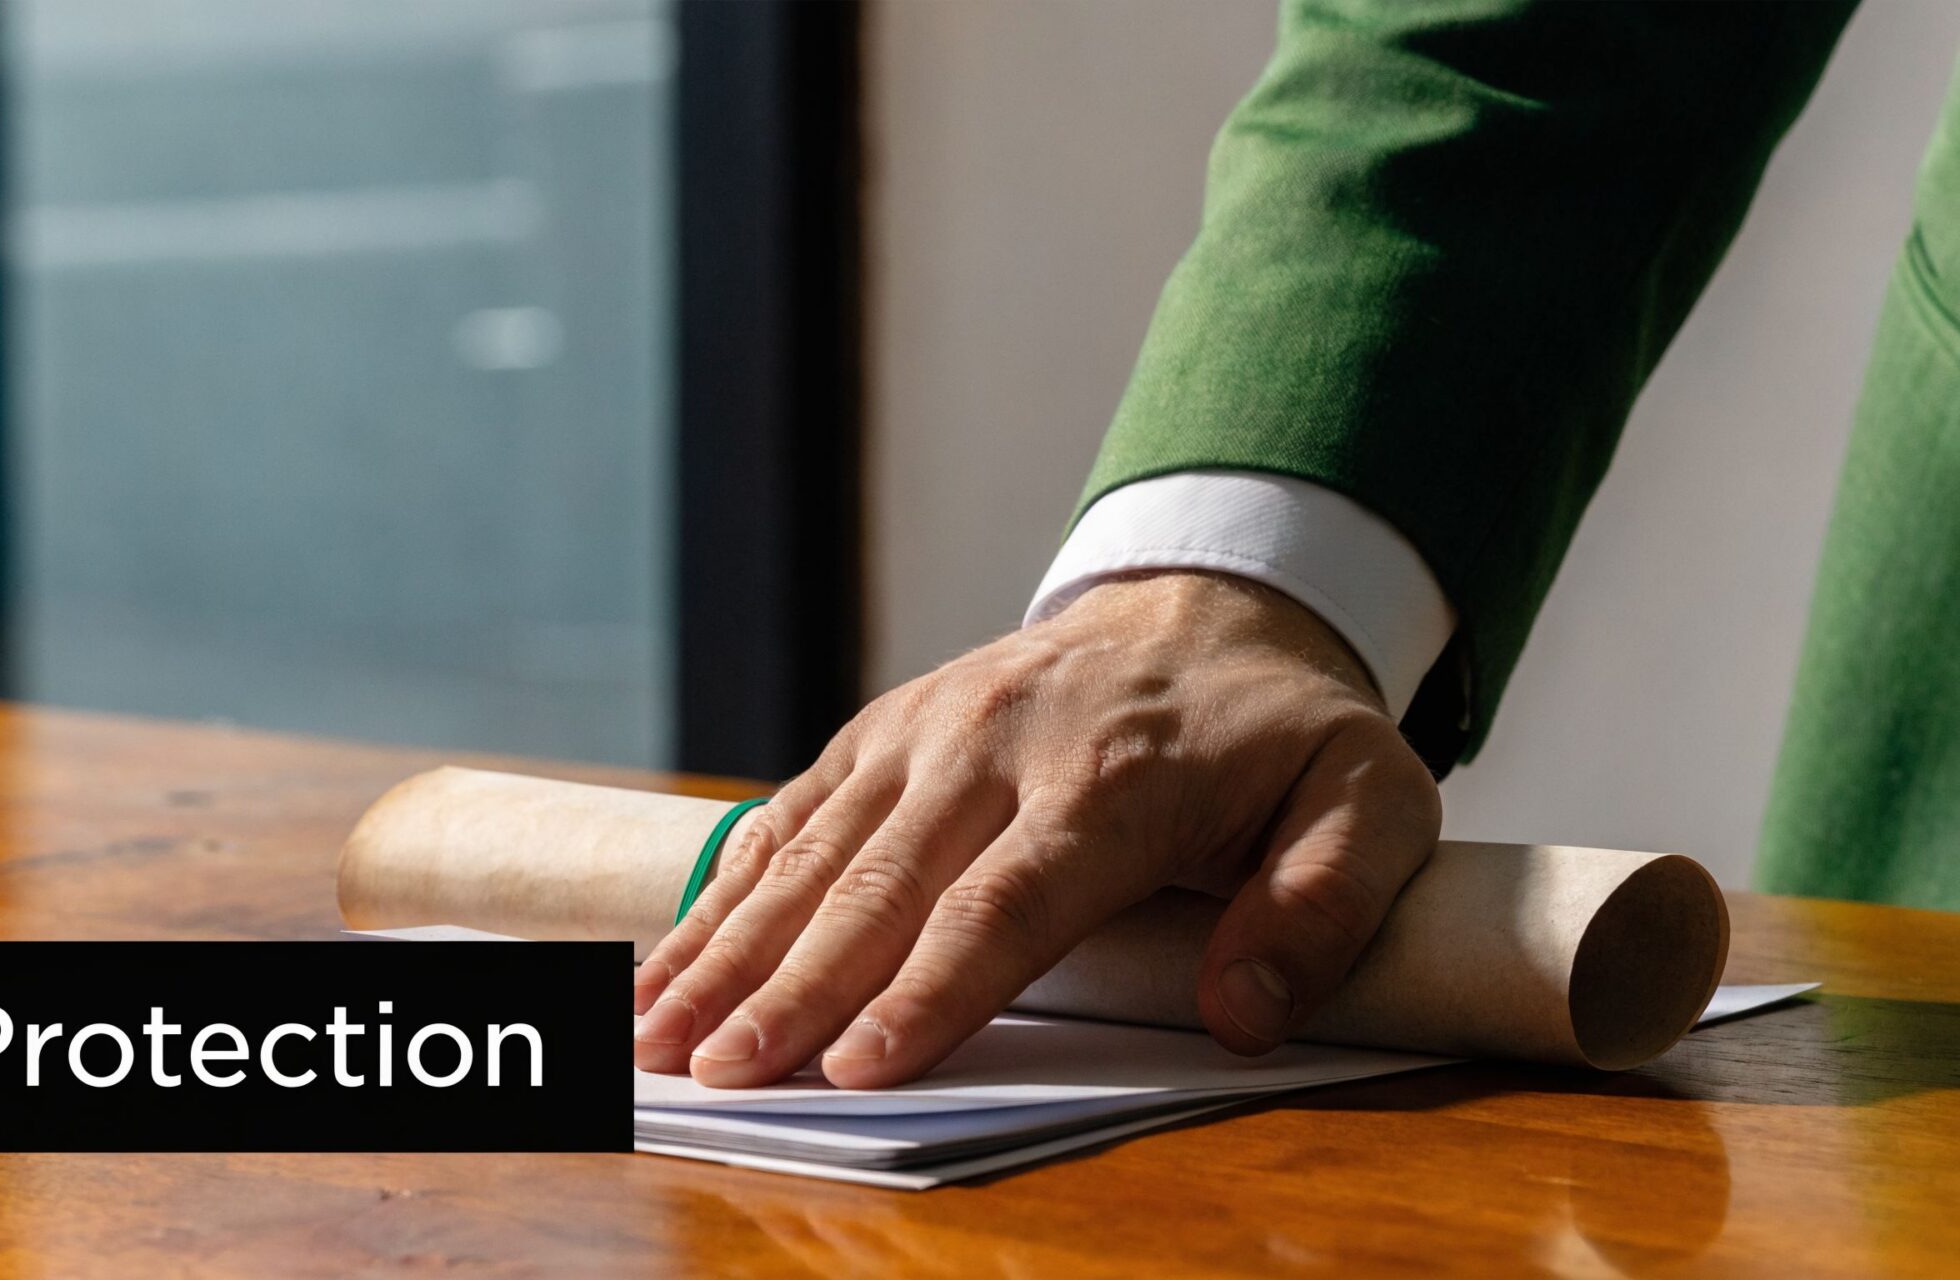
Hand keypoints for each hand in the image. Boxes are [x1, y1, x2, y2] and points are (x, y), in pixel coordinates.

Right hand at [631, 569, 1440, 1087]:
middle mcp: (993, 748)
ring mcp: (922, 736)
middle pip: (880, 888)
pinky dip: (725, 893)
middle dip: (794, 989)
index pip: (1004, 903)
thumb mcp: (1368, 800)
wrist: (1205, 605)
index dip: (930, 989)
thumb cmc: (1282, 733)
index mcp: (1107, 782)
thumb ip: (1323, 905)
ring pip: (811, 855)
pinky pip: (790, 817)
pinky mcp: (880, 736)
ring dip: (731, 950)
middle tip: (724, 1075)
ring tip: (659, 1034)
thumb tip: (1244, 1016)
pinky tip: (668, 960)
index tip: (862, 1066)